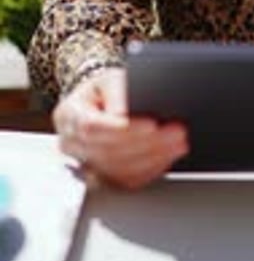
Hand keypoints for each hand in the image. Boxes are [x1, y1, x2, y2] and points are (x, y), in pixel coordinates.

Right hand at [53, 68, 188, 188]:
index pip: (92, 128)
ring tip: (178, 143)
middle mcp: (72, 144)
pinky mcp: (102, 178)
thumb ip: (117, 92)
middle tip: (176, 132)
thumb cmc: (104, 89)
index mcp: (68, 115)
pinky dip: (151, 169)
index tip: (152, 124)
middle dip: (147, 144)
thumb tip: (125, 113)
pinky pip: (127, 181)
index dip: (123, 129)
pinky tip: (168, 156)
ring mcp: (85, 165)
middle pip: (108, 152)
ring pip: (119, 170)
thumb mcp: (109, 79)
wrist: (98, 102)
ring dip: (154, 158)